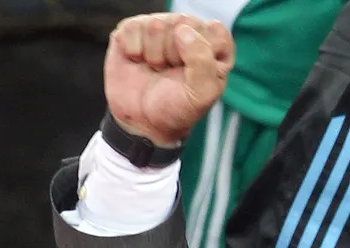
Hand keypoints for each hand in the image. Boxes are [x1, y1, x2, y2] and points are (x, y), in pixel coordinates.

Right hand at [104, 13, 234, 146]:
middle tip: (172, 73)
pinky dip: (134, 50)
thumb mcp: (202, 94)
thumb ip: (202, 61)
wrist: (143, 121)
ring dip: (154, 54)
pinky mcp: (134, 28)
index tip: (195, 73)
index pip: (216, 30)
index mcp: (214, 46)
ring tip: (156, 68)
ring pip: (156, 25)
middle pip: (183, 24)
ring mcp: (161, 27)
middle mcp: (189, 31)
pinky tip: (139, 61)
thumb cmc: (178, 107)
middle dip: (175, 54)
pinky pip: (133, 28)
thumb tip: (183, 30)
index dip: (203, 51)